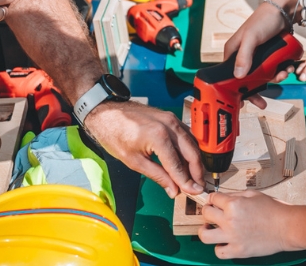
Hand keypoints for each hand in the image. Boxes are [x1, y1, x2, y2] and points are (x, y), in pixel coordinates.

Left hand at [84, 100, 204, 197]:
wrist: (107, 113)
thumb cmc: (115, 134)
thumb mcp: (133, 161)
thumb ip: (157, 175)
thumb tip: (173, 189)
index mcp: (159, 136)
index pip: (178, 165)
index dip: (186, 181)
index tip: (193, 192)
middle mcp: (170, 125)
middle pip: (192, 153)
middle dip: (197, 172)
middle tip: (198, 187)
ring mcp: (172, 119)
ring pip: (192, 143)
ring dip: (195, 161)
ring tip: (194, 177)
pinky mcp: (171, 118)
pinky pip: (186, 135)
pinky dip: (189, 149)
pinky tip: (187, 161)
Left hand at [199, 191, 293, 258]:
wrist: (287, 227)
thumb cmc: (274, 210)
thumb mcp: (252, 195)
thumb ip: (234, 195)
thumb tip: (221, 197)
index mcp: (233, 205)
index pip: (212, 198)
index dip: (213, 198)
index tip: (214, 201)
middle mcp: (230, 221)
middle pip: (206, 214)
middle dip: (209, 211)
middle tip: (213, 212)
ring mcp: (233, 238)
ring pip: (204, 235)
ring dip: (205, 230)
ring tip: (211, 228)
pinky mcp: (238, 251)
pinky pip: (219, 252)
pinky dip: (219, 247)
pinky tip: (224, 242)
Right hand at [224, 0, 298, 79]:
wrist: (284, 10)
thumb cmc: (264, 20)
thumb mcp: (251, 37)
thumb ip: (244, 56)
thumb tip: (238, 75)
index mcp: (233, 51)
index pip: (231, 74)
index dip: (240, 85)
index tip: (252, 93)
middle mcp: (243, 55)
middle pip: (249, 78)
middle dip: (263, 83)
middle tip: (274, 84)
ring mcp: (257, 56)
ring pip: (264, 74)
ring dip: (276, 76)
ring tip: (285, 71)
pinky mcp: (269, 55)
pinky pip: (273, 68)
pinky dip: (281, 70)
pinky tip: (287, 66)